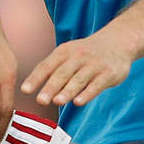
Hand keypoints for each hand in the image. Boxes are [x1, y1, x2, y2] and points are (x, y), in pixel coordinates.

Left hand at [21, 29, 136, 108]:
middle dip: (50, 87)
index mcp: (64, 52)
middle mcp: (78, 57)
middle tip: (40, 100)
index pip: (47, 65)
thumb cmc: (86, 53)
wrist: (118, 41)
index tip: (25, 90)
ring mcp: (94, 65)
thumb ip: (53, 70)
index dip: (36, 78)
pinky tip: (78, 102)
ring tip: (57, 101)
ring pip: (79, 79)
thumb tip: (31, 89)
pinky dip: (87, 93)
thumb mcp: (68, 54)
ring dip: (67, 91)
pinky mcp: (109, 73)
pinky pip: (97, 84)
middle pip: (62, 73)